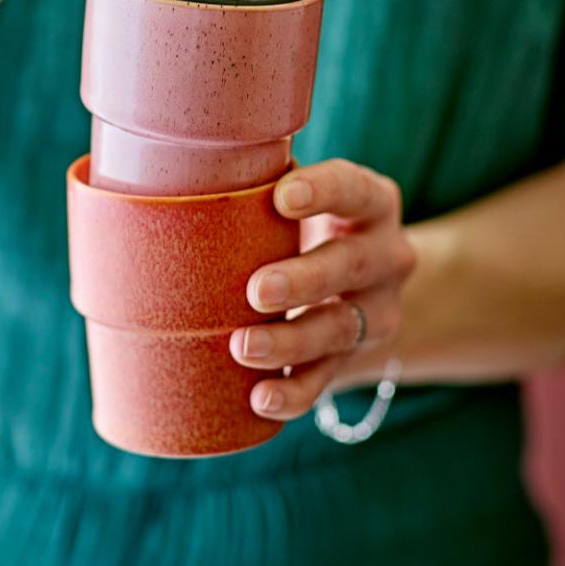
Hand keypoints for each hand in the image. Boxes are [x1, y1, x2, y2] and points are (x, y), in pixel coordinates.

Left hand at [230, 159, 416, 419]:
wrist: (359, 286)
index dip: (323, 191)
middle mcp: (385, 257)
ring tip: (242, 347)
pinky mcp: (355, 359)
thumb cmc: (301, 223)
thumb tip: (179, 166)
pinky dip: (295, 394)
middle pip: (351, 265)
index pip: (354, 189)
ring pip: (338, 329)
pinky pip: (327, 381)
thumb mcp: (296, 197)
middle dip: (304, 279)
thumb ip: (257, 182)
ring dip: (291, 341)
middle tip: (256, 289)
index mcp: (371, 203)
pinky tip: (261, 399)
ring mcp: (375, 313)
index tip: (281, 197)